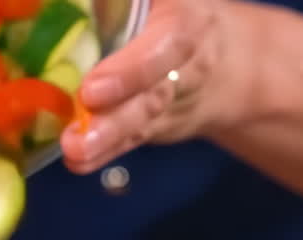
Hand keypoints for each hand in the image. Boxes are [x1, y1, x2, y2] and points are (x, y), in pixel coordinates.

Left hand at [60, 0, 250, 174]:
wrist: (228, 58)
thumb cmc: (172, 11)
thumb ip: (113, 4)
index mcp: (188, 18)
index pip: (171, 42)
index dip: (133, 69)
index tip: (93, 90)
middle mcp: (191, 61)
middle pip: (156, 92)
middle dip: (117, 117)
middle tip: (78, 138)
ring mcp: (177, 97)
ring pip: (144, 120)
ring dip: (108, 140)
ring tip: (74, 151)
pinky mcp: (161, 124)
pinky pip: (135, 139)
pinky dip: (105, 153)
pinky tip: (77, 162)